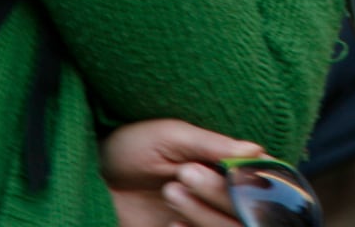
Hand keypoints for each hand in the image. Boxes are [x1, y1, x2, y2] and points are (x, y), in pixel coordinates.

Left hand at [101, 119, 256, 226]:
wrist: (92, 176)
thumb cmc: (131, 145)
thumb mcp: (170, 136)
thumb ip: (212, 145)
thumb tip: (257, 150)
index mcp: (225, 165)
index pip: (262, 179)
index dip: (257, 182)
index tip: (234, 175)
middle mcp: (221, 195)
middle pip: (249, 210)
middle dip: (219, 195)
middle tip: (183, 175)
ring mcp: (203, 219)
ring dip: (204, 216)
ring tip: (170, 191)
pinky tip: (170, 225)